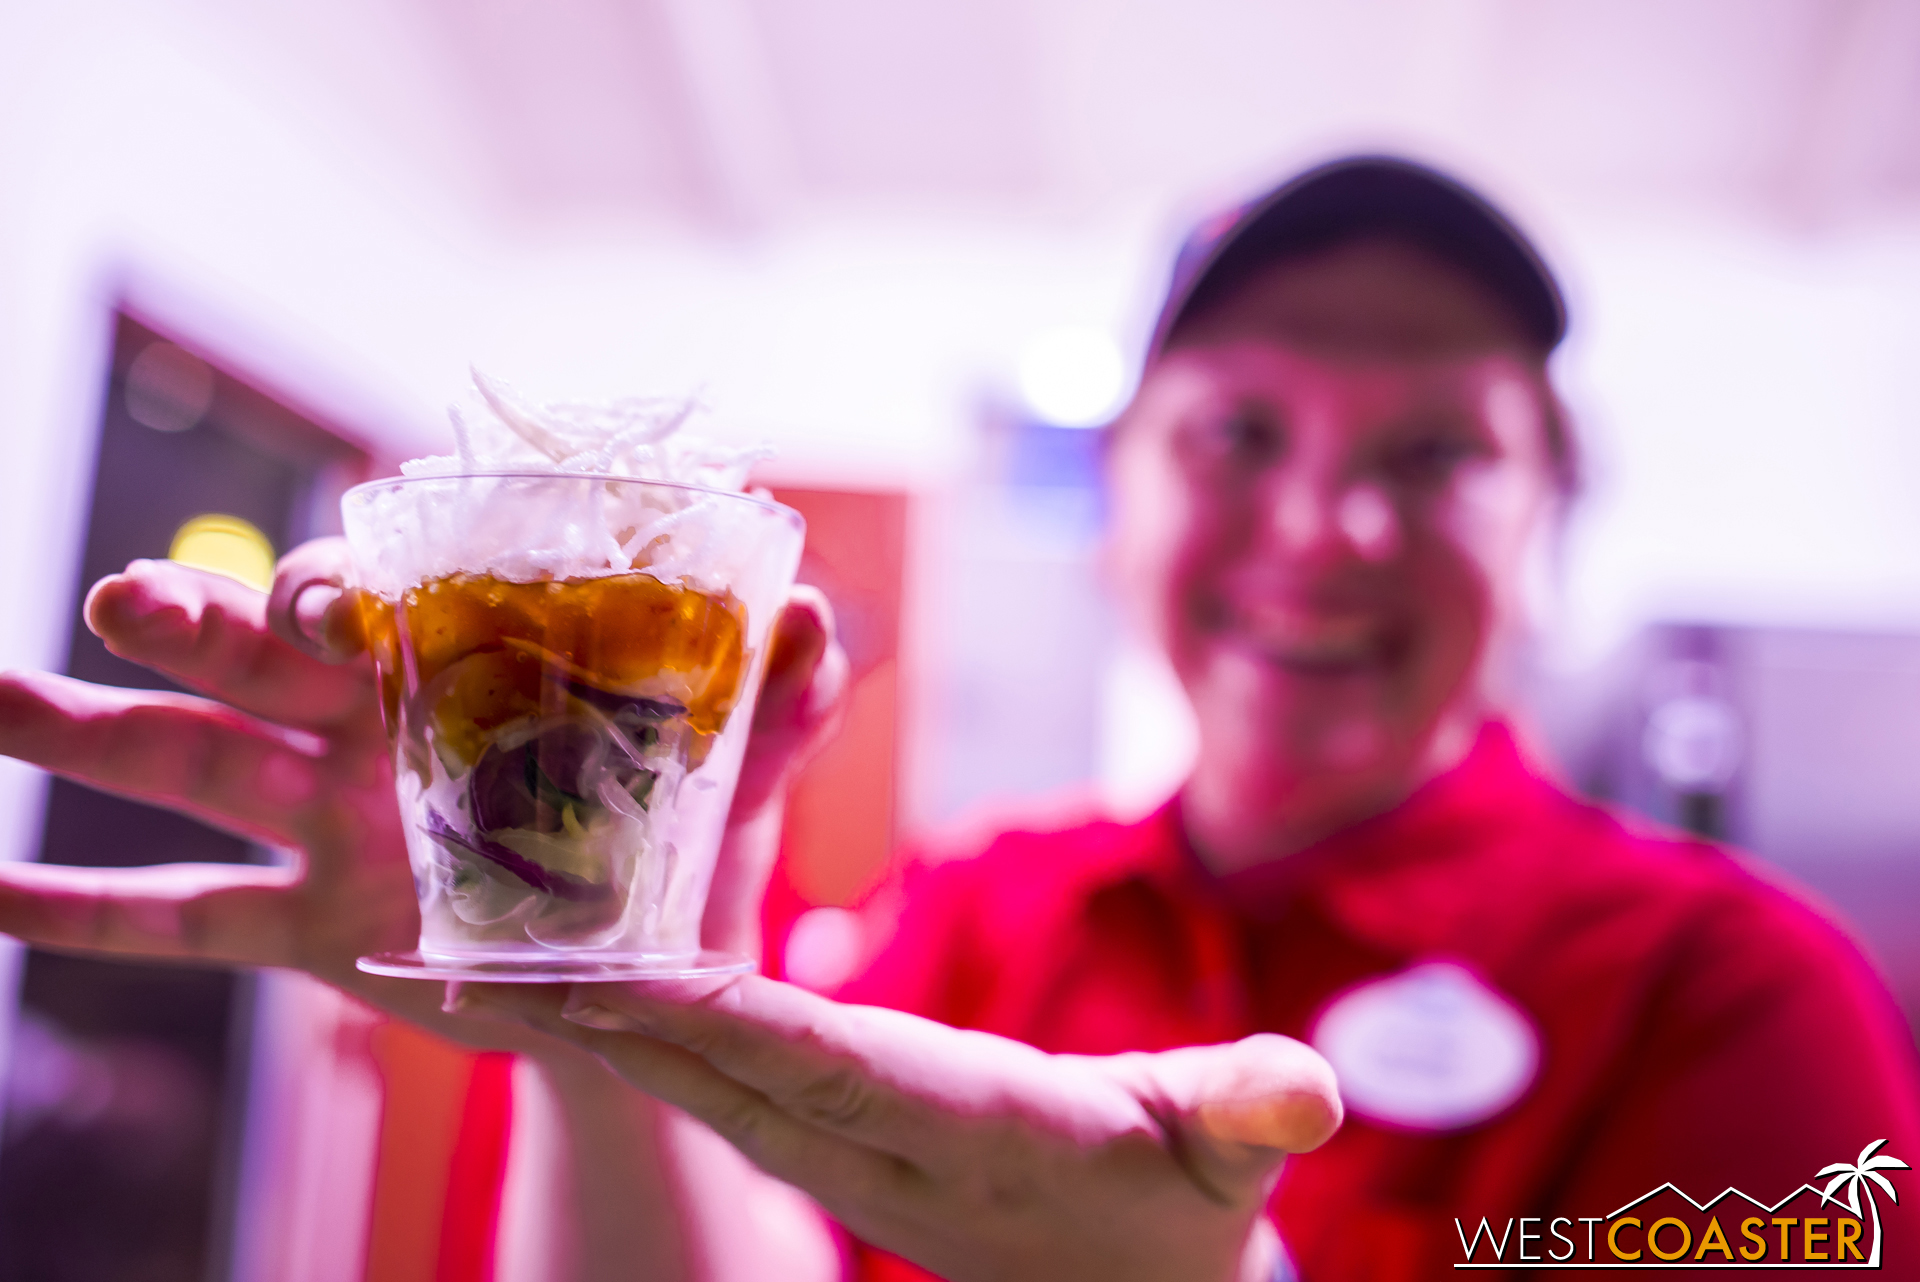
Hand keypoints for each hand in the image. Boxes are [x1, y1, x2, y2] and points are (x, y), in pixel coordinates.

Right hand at [0, 543, 845, 1049]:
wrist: (644, 993)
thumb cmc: (682, 862)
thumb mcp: (730, 786)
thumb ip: (771, 705)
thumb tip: (820, 611)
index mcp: (473, 675)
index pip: (394, 602)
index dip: (350, 591)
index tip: (323, 600)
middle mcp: (378, 729)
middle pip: (265, 660)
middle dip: (196, 624)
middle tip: (125, 600)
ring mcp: (325, 821)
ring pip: (193, 761)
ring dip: (85, 728)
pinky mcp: (300, 921)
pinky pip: (183, 917)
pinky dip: (85, 908)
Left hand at [459, 976, 1342, 1281]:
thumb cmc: (1184, 1201)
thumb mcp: (1233, 1151)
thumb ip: (1254, 1112)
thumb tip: (1308, 1097)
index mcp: (971, 1128)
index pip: (832, 1069)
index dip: (731, 1023)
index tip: (630, 979)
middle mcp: (882, 1146)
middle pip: (728, 1073)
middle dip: (613, 1018)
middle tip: (483, 960)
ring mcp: (846, 1156)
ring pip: (705, 1081)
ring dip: (603, 1028)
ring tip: (487, 971)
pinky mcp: (834, 1146)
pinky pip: (723, 1084)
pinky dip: (650, 1038)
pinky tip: (586, 997)